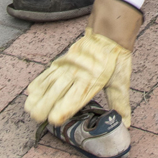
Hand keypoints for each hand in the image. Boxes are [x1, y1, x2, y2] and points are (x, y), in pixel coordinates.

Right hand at [25, 0, 141, 126]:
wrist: (108, 35)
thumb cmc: (115, 60)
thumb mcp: (120, 81)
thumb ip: (120, 102)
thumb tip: (126, 122)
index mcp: (91, 82)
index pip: (73, 99)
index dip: (61, 111)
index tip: (54, 119)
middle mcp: (75, 74)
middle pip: (55, 92)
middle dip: (44, 107)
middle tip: (38, 117)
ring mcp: (66, 67)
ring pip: (47, 83)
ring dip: (37, 97)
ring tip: (30, 109)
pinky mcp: (61, 62)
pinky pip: (46, 74)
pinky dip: (38, 84)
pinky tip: (30, 93)